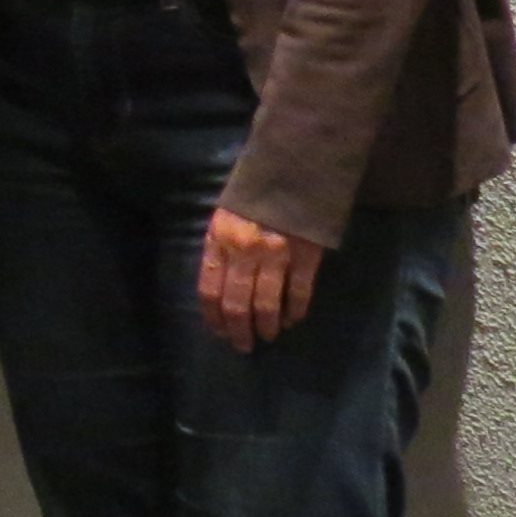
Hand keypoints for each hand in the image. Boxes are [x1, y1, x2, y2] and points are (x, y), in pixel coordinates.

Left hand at [199, 207, 326, 350]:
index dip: (213, 316)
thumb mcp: (224, 217)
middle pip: (236, 303)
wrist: (292, 170)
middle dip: (238, 330)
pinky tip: (291, 320)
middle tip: (243, 346)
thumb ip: (220, 248)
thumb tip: (219, 285)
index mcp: (219, 240)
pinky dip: (295, 311)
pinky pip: (299, 292)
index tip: (218, 332)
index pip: (209, 289)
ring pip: (267, 303)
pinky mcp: (306, 256)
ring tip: (267, 336)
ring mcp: (276, 255)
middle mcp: (244, 252)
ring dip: (265, 326)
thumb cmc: (253, 195)